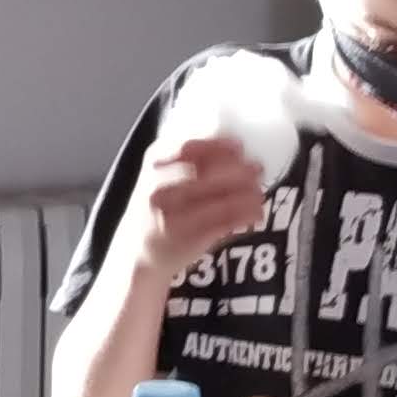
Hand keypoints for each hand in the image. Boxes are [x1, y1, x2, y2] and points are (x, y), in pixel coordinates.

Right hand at [128, 132, 270, 283]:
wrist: (137, 251)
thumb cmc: (159, 207)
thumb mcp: (163, 174)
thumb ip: (194, 160)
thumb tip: (239, 148)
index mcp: (155, 164)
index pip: (187, 148)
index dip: (218, 145)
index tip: (239, 145)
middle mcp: (160, 190)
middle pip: (207, 176)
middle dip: (239, 172)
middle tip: (258, 168)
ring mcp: (172, 218)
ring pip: (220, 203)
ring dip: (247, 196)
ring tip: (259, 193)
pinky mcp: (186, 240)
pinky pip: (223, 225)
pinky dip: (244, 217)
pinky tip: (256, 213)